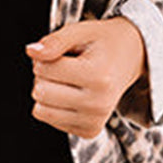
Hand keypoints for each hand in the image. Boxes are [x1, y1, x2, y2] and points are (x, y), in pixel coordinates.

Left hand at [25, 18, 147, 138]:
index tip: (62, 53)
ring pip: (40, 110)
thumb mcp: (81, 31)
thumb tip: (31, 52)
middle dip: (44, 75)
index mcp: (98, 77)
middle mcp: (98, 104)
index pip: (43, 69)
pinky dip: (55, 105)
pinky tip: (74, 93)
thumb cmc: (103, 43)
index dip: (44, 56)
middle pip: (40, 92)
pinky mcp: (89, 132)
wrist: (131, 57)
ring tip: (69, 80)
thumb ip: (55, 40)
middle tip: (65, 66)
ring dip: (48, 91)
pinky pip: (49, 119)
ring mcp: (95, 121)